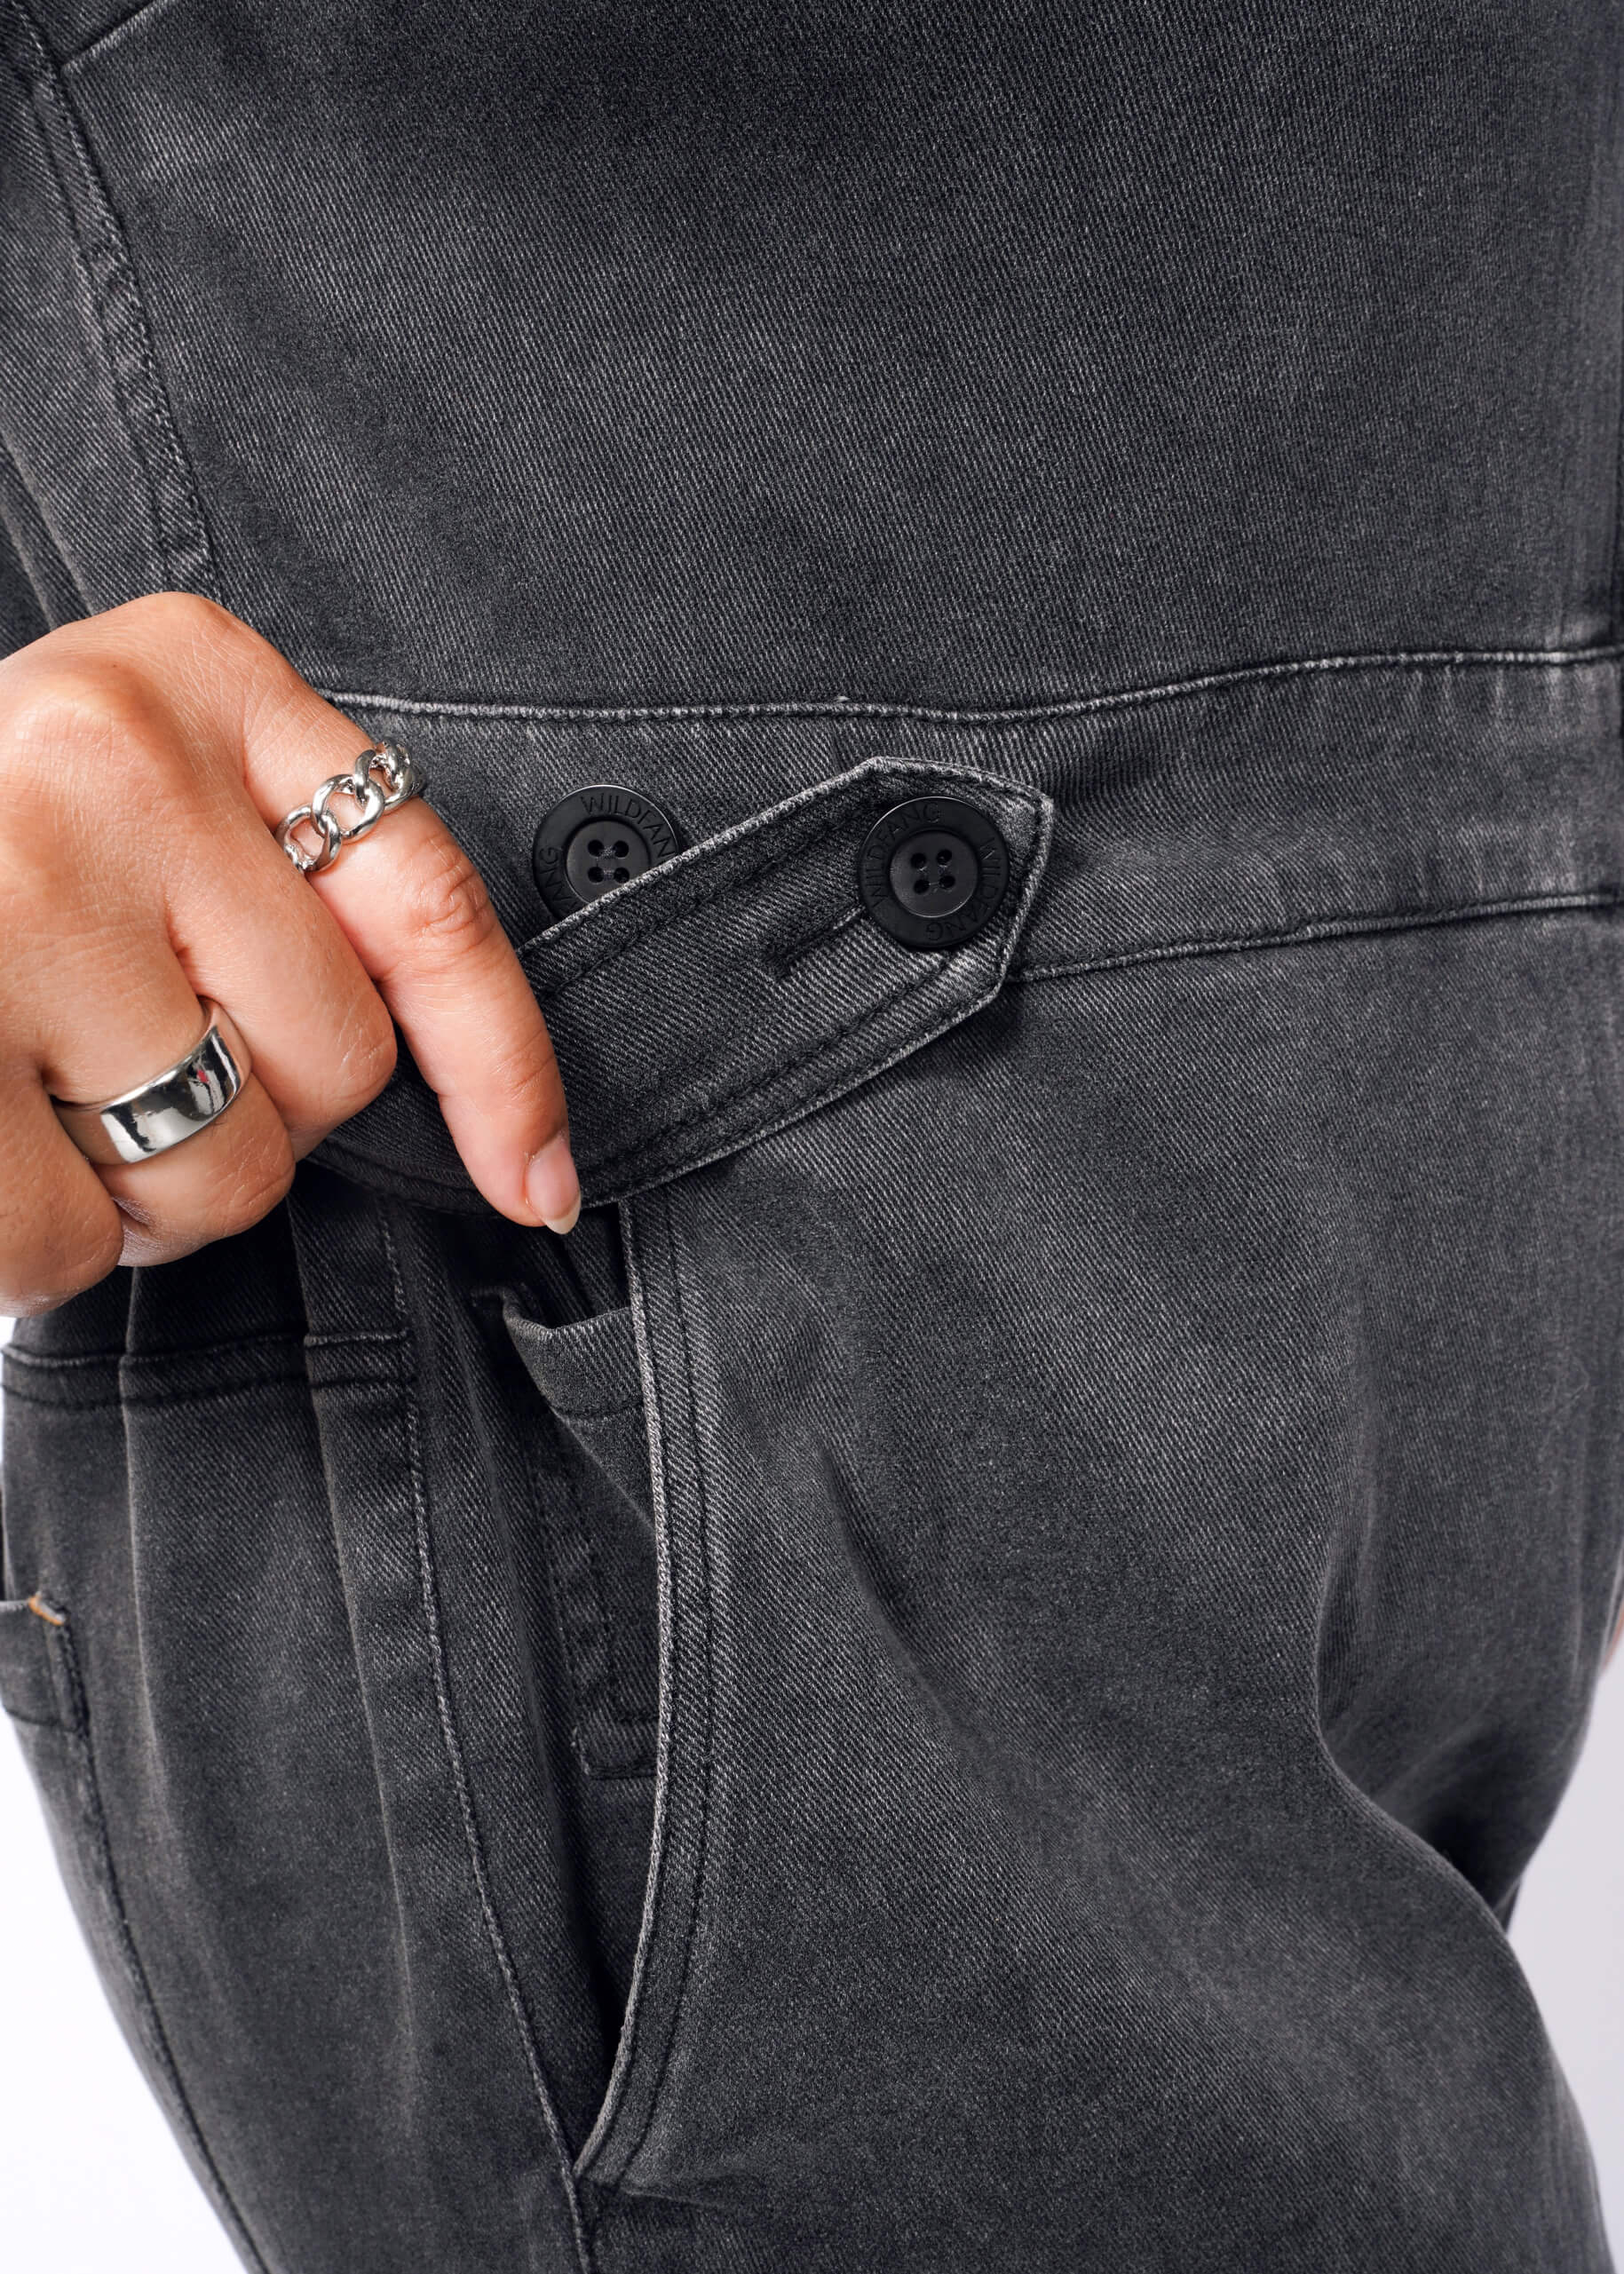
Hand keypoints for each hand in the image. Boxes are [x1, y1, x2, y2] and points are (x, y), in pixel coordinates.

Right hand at [0, 593, 578, 1313]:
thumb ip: (279, 878)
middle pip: (336, 1064)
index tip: (536, 1184)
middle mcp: (104, 754)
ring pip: (221, 1173)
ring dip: (149, 1194)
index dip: (503, 1065)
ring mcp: (7, 891)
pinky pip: (69, 1240)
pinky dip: (43, 1244)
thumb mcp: (135, 789)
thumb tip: (494, 1124)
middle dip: (257, 1115)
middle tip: (128, 1063)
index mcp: (190, 672)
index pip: (427, 896)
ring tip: (39, 1097)